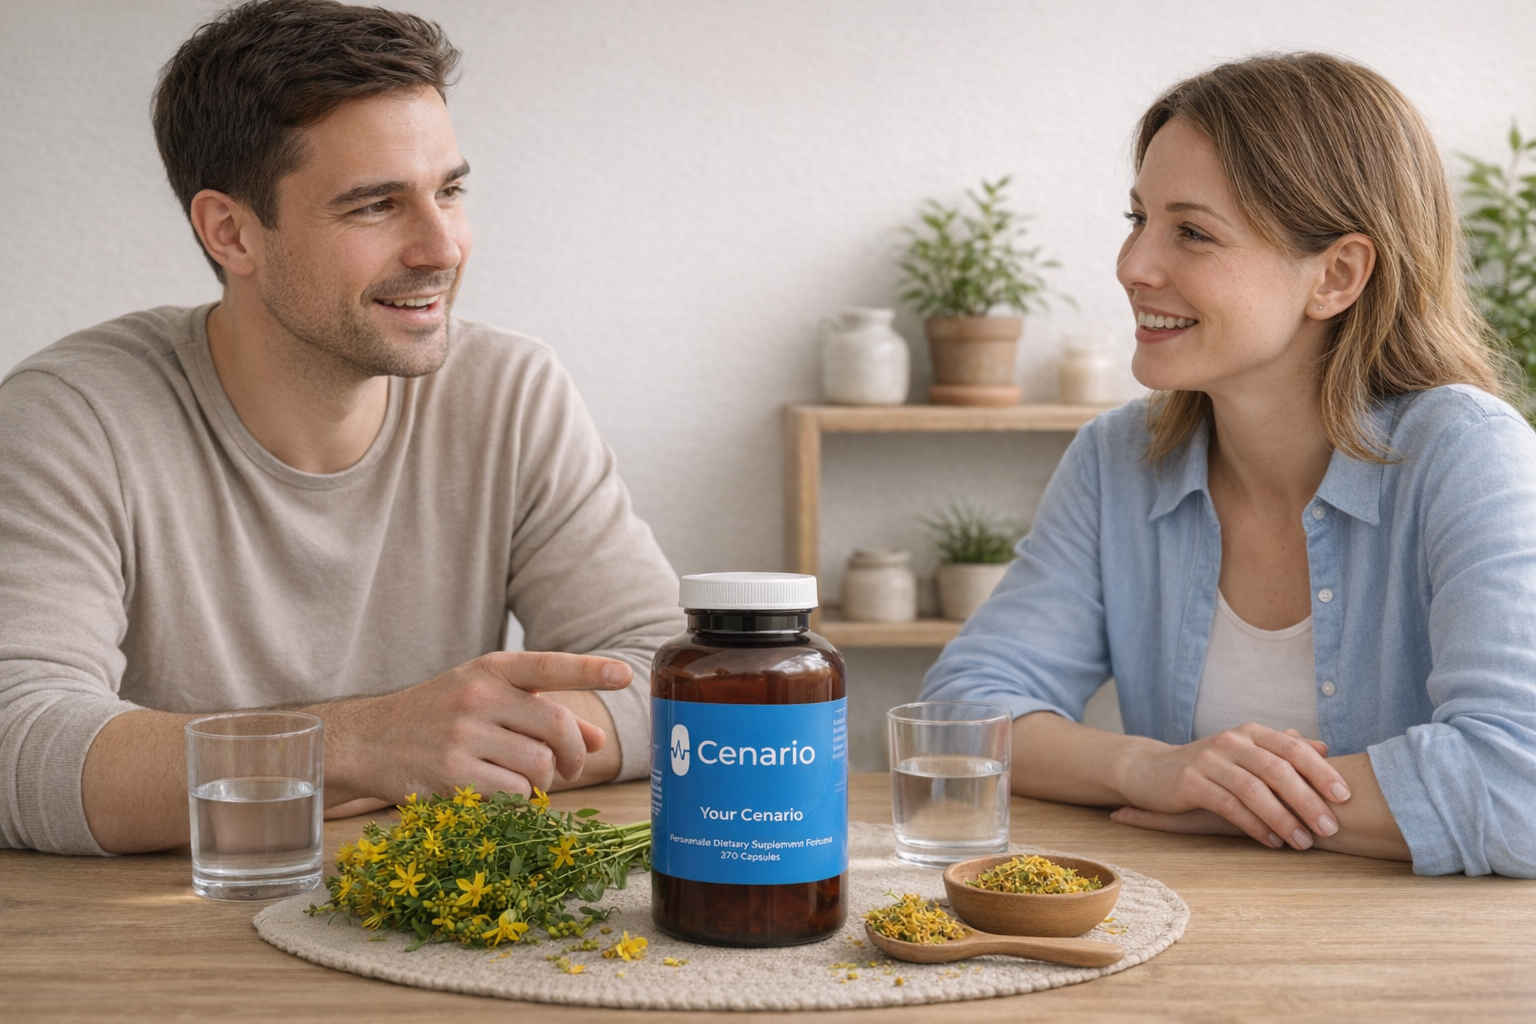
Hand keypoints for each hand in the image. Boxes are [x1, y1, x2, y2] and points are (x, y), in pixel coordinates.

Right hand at [326, 651, 631, 805]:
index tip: (625, 675)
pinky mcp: (451, 775)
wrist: (368, 741)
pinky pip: (513, 796)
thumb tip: (597, 738)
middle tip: (572, 768)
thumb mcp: (488, 700)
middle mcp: (478, 697)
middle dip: (575, 755)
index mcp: (490, 669)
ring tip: (528, 781)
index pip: (548, 664)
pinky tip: (499, 794)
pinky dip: (518, 802)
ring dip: (544, 782)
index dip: (590, 669)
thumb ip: (542, 713)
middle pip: (557, 727)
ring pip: (539, 766)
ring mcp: (462, 736)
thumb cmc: (440, 717)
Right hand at [1108, 725, 1350, 849]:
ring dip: (1284, 819)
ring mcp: (1209, 761)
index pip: (1293, 749)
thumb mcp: (1246, 752)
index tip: (1346, 797)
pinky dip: (1255, 826)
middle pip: (1278, 770)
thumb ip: (1282, 748)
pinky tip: (1272, 842)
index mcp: (1250, 732)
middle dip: (1308, 801)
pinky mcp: (1190, 782)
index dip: (1322, 772)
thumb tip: (1324, 748)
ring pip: (1254, 790)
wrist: (1152, 770)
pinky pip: (1229, 805)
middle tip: (1330, 828)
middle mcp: (1231, 741)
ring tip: (1303, 843)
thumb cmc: (1210, 766)